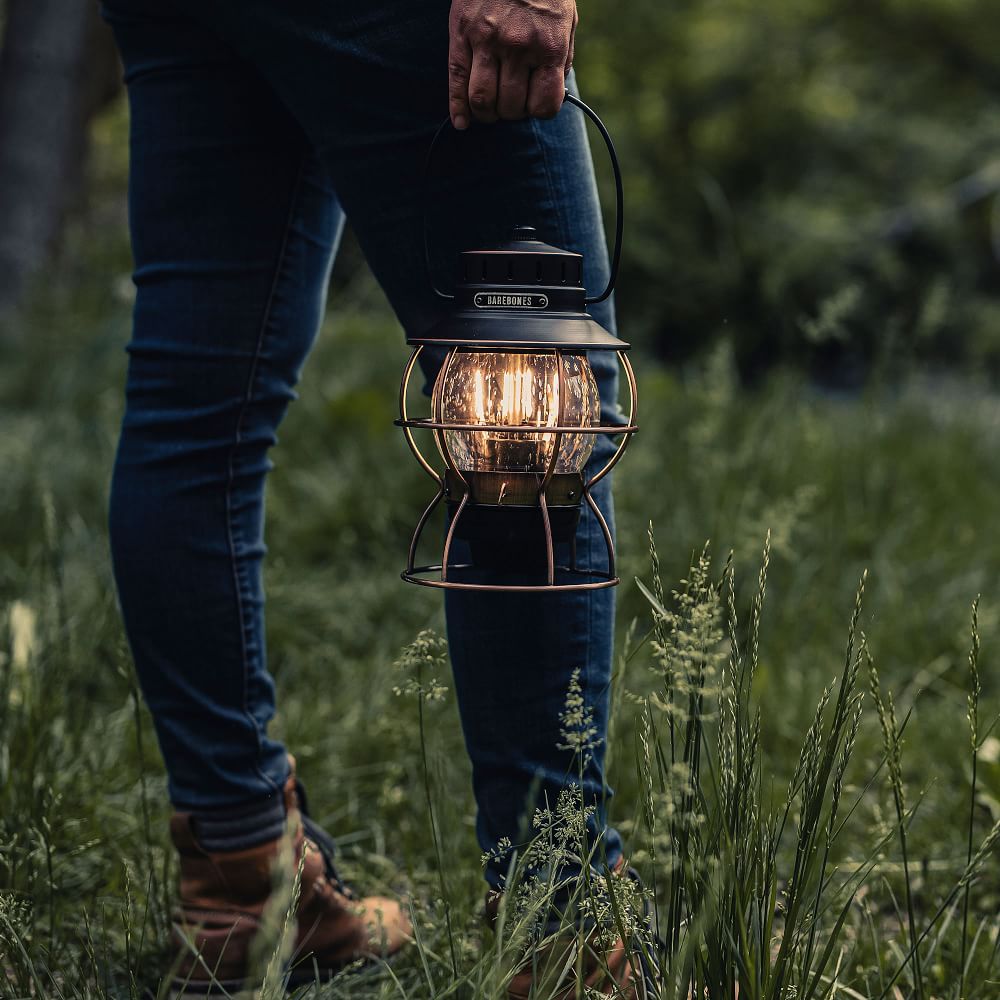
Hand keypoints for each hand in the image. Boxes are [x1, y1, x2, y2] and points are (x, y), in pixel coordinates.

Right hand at [448, 0, 576, 128]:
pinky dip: (458, 108)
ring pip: (483, 101)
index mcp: (549, 46)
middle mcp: (518, 46)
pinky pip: (457, 81)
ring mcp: (487, 40)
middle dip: (512, 113)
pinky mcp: (462, 32)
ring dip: (487, 114)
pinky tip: (462, 122)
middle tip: (511, 104)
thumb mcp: (566, 20)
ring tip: (490, 109)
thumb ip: (561, 58)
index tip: (534, 106)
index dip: (539, 112)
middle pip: (511, 107)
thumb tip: (552, 95)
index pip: (544, 105)